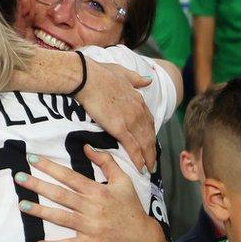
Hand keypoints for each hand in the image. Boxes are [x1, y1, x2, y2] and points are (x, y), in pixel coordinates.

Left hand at [15, 144, 161, 241]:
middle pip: (60, 194)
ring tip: (22, 205)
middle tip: (19, 178)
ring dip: (40, 212)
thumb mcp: (124, 181)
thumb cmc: (130, 207)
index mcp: (97, 191)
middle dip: (39, 186)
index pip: (69, 176)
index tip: (33, 159)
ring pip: (61, 217)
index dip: (50, 167)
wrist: (142, 237)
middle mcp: (91, 207)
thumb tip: (87, 147)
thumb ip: (106, 162)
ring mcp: (90, 227)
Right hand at [75, 58, 155, 173]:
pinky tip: (140, 168)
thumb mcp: (123, 72)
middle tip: (153, 162)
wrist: (87, 77)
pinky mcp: (119, 128)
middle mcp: (138, 111)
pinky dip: (138, 159)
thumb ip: (136, 78)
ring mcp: (130, 120)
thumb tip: (148, 79)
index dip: (150, 133)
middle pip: (149, 135)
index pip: (149, 121)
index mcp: (138, 99)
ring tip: (149, 169)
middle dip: (152, 150)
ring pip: (144, 143)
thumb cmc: (100, 73)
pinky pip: (133, 147)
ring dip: (148, 158)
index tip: (151, 142)